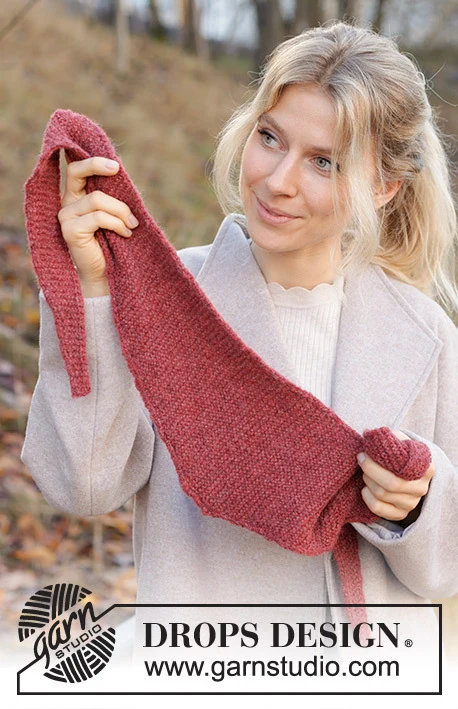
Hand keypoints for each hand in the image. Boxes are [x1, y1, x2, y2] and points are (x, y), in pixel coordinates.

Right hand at [58, 156, 138, 295]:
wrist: (106, 275)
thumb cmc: (113, 244)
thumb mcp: (115, 215)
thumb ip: (114, 197)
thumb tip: (121, 173)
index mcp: (76, 197)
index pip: (76, 170)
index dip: (93, 162)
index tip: (116, 166)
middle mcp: (66, 204)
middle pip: (75, 172)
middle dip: (97, 166)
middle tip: (117, 170)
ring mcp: (65, 216)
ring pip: (97, 199)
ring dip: (121, 211)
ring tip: (132, 226)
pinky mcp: (70, 230)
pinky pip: (99, 217)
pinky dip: (117, 224)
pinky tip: (126, 233)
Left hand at [358, 429, 434, 522]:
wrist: (406, 473)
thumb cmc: (400, 455)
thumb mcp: (400, 442)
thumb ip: (389, 438)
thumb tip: (371, 435)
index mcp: (426, 468)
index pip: (402, 467)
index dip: (378, 461)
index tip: (366, 452)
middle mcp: (422, 488)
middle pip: (391, 484)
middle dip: (370, 470)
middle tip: (361, 459)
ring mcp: (412, 503)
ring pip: (382, 495)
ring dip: (368, 481)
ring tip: (365, 472)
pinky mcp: (400, 514)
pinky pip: (377, 508)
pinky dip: (366, 496)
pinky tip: (366, 488)